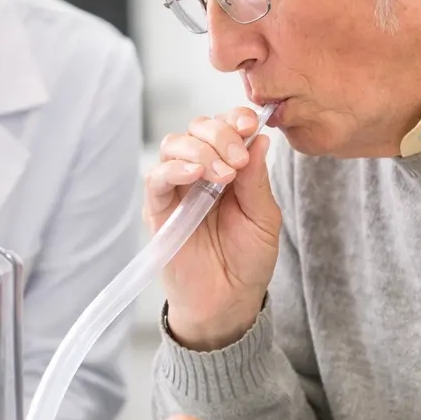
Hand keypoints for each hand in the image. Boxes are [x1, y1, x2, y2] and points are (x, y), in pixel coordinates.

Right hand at [148, 107, 280, 348]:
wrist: (228, 301)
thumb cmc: (247, 260)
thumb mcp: (264, 217)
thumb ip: (257, 179)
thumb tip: (260, 138)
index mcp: (228, 166)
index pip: (225, 126)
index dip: (236, 118)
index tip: (252, 123)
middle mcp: (200, 170)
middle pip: (197, 127)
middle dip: (220, 134)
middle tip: (238, 159)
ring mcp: (177, 188)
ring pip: (174, 145)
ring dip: (199, 149)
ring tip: (222, 173)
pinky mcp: (158, 209)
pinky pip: (156, 178)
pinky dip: (174, 169)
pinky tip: (195, 173)